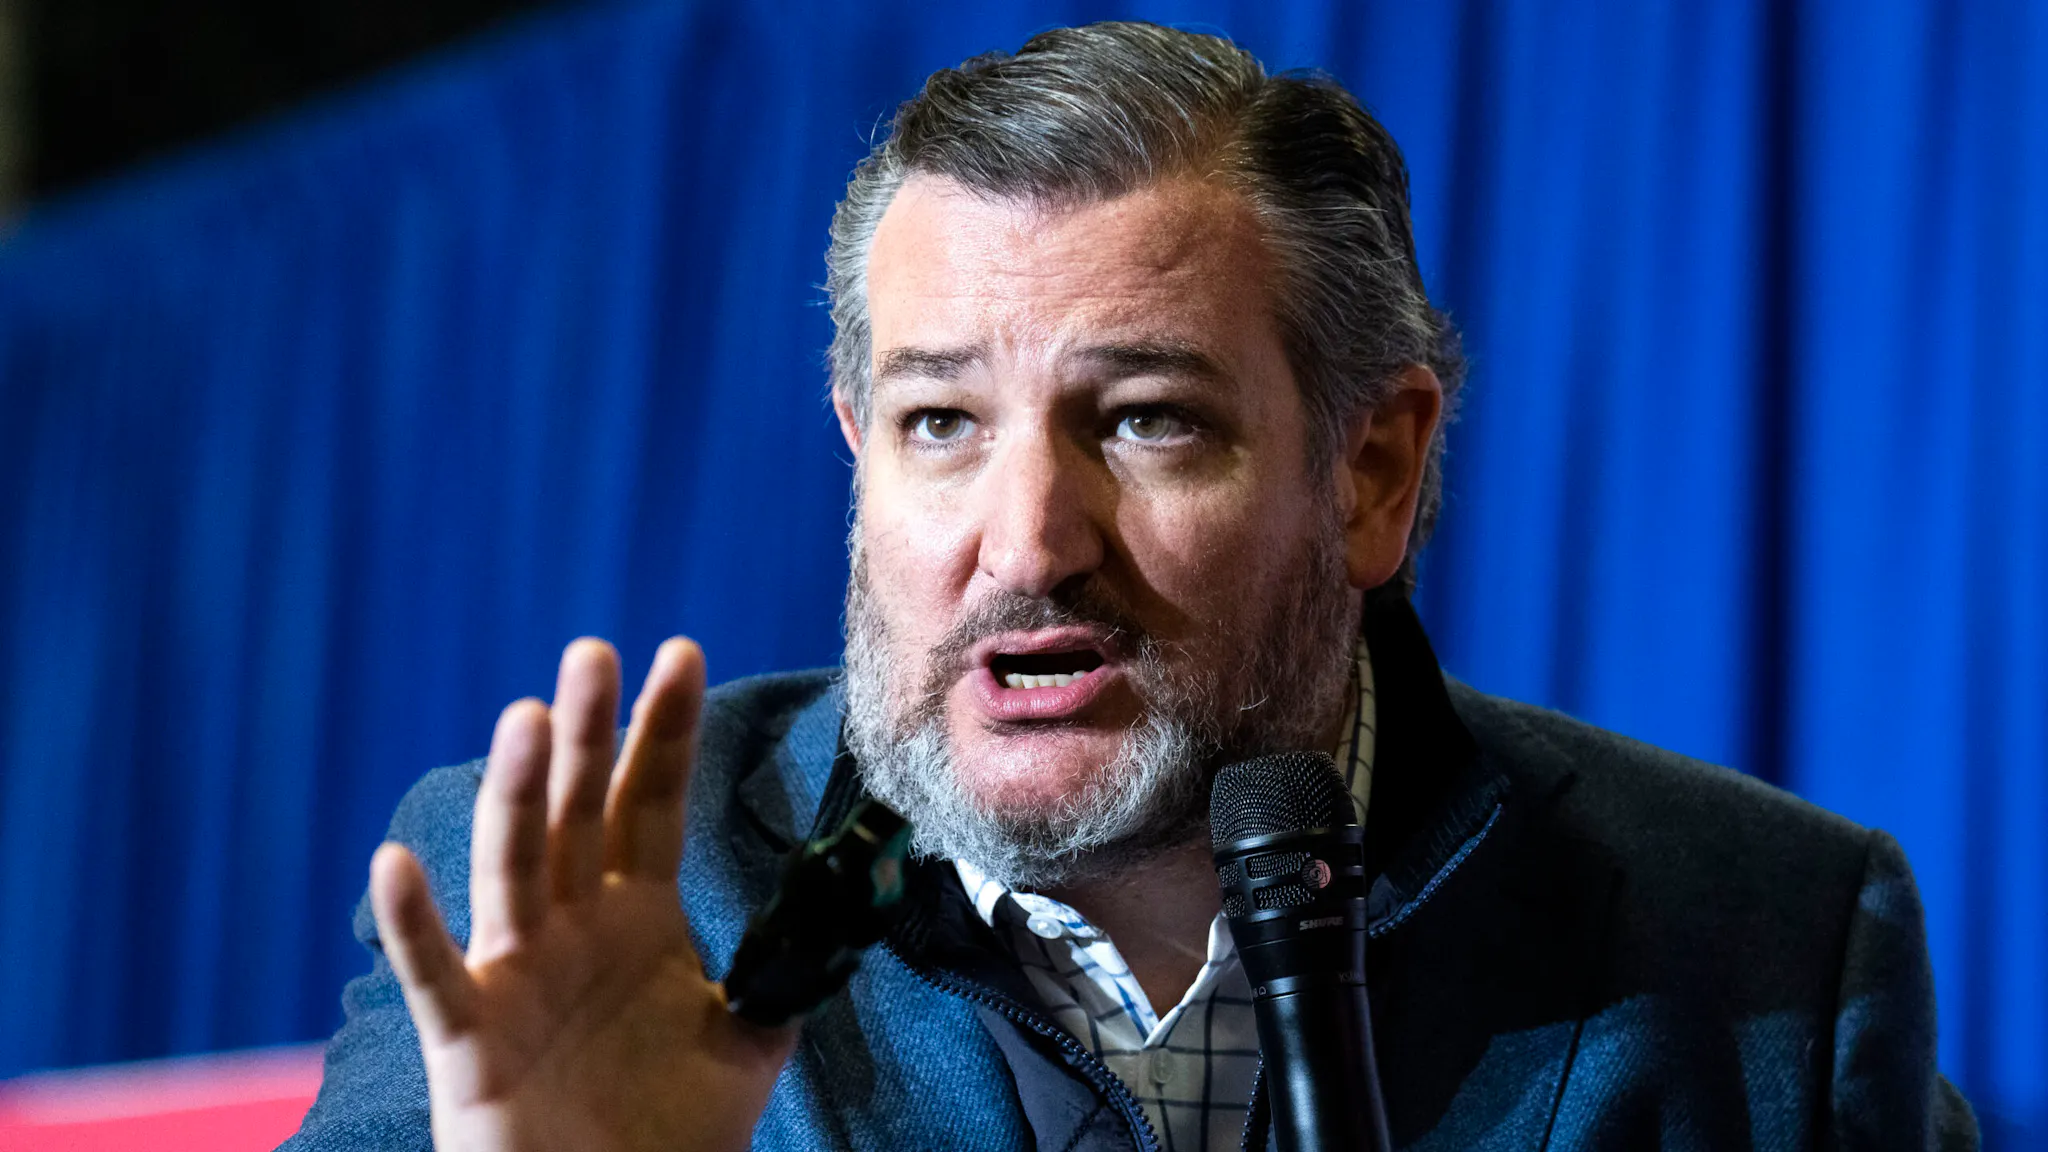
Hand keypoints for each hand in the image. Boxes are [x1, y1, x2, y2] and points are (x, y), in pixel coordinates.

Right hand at [370, 638, 796, 1151]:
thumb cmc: (675, 1132)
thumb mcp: (748, 1039)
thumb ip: (785, 971)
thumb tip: (837, 916)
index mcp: (638, 915)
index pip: (650, 802)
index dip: (664, 732)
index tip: (680, 651)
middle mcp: (573, 928)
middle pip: (579, 811)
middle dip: (590, 733)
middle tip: (595, 650)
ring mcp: (517, 976)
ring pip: (512, 868)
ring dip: (516, 795)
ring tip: (528, 718)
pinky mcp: (470, 1040)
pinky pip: (436, 975)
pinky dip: (412, 924)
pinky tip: (396, 863)